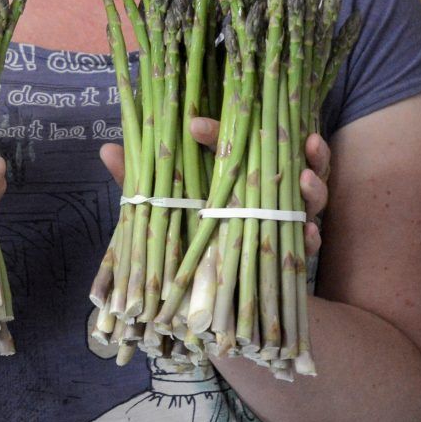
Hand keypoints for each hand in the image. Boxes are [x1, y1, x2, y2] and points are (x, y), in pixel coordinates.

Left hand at [102, 119, 332, 259]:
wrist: (214, 296)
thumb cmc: (187, 236)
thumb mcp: (165, 207)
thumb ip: (141, 183)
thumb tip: (106, 149)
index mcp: (239, 171)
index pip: (239, 140)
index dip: (218, 131)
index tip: (195, 125)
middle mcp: (268, 189)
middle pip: (294, 160)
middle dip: (304, 148)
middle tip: (305, 140)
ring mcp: (285, 219)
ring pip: (312, 197)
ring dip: (315, 186)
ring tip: (305, 181)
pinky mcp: (293, 253)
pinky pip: (309, 243)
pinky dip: (311, 238)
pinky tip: (309, 235)